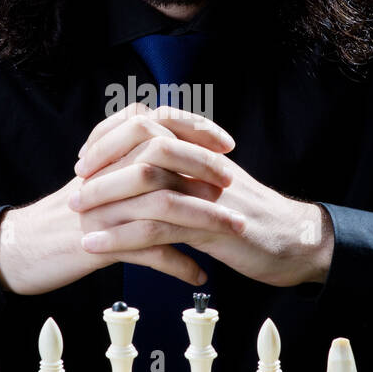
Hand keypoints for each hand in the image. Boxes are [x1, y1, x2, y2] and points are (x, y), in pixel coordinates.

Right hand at [0, 103, 237, 293]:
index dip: (193, 129)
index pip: (155, 124)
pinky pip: (147, 252)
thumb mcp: (96, 180)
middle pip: (163, 157)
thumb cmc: (63, 216)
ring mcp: (103, 209)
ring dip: (203, 218)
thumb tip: (170, 150)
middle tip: (233, 183)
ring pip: (162, 204)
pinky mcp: (99, 244)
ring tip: (233, 230)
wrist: (20, 249)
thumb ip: (126, 160)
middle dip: (204, 168)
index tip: (225, 144)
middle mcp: (106, 176)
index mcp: (107, 156)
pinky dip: (177, 263)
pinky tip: (199, 274)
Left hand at [74, 104, 334, 287]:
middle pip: (141, 146)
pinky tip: (96, 246)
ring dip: (104, 200)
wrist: (297, 243)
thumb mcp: (215, 186)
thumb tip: (143, 168)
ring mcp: (207, 193)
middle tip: (75, 187)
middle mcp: (202, 164)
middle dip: (101, 164)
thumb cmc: (253, 218)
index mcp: (201, 150)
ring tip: (76, 216)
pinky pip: (156, 228)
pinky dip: (120, 237)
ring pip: (145, 184)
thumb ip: (184, 172)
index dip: (111, 137)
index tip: (86, 158)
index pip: (147, 125)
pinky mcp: (210, 228)